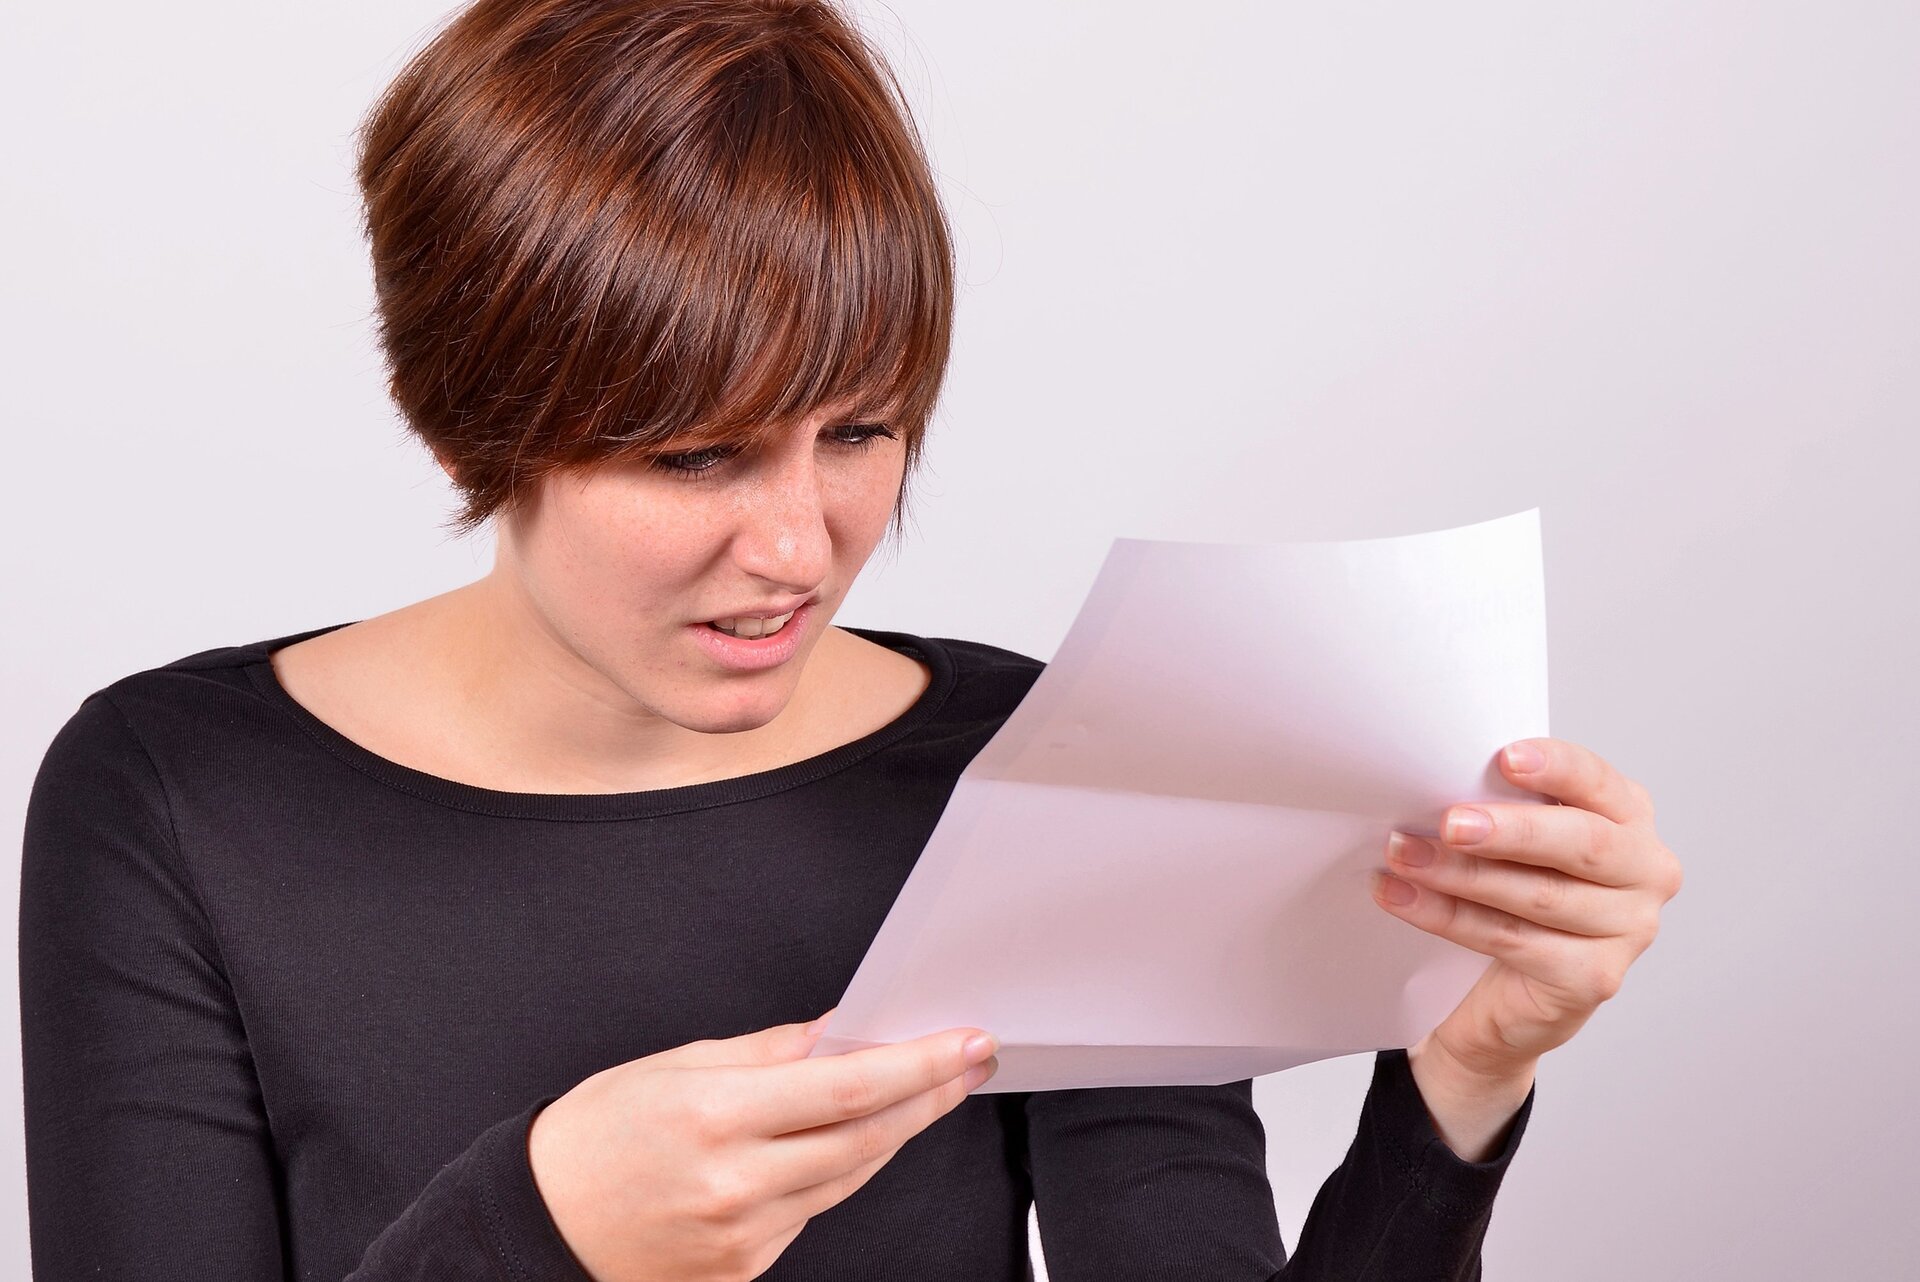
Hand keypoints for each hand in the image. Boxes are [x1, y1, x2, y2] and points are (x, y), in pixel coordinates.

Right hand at [527, 1012, 1000, 1281]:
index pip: (849, 1087)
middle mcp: (736, 1185)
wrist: (535, 1230)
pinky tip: (848, 1142)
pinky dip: (837, 1173)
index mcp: (715, 1118)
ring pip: (848, 1178)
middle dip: (930, 1096)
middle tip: (970, 1061)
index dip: (920, 1064)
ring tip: (925, 1091)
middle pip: (867, 1139)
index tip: (965, 1042)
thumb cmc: (592, 1137)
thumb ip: (768, 1052)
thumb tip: (840, 1030)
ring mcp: (742, 1238)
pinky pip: (811, 1215)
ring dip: (893, 1132)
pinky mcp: (743, 1273)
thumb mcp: (673, 1067)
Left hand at [1371, 737, 1683, 1077]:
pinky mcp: (1595, 977)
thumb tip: (1432, 775)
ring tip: (1403, 856)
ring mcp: (1629, 929)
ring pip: (1539, 895)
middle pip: (1581, 843)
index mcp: (1629, 816)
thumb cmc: (1517, 891)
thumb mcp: (1519, 839)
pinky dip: (1448, 916)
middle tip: (1449, 822)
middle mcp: (1645, 870)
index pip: (1598, 782)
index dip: (1556, 767)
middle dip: (1508, 831)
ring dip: (1460, 874)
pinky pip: (1512, 939)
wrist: (1514, 992)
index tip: (1505, 758)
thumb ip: (1504, 806)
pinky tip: (1402, 897)